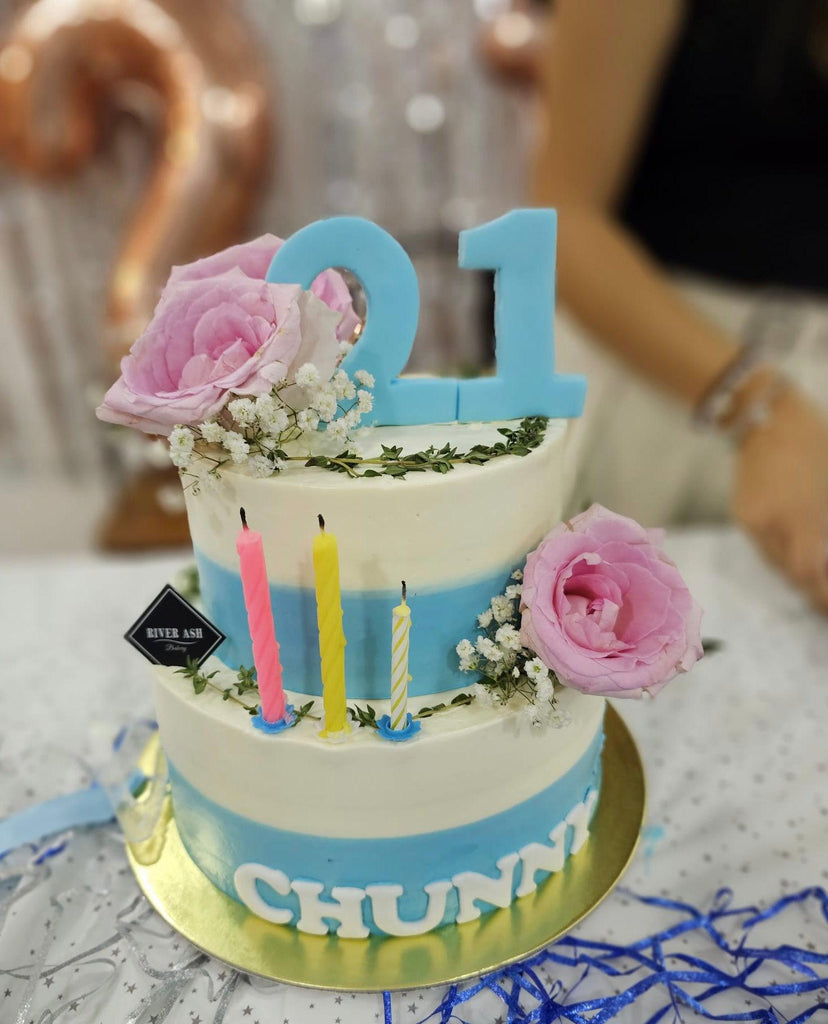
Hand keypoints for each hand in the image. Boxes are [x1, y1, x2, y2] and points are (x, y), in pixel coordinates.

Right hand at [732, 384, 827, 612]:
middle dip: (812, 591)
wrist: (769, 416)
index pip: (809, 574)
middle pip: (792, 574)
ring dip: (798, 575)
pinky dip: (783, 556)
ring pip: (777, 564)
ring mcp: (752, 521)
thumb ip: (826, 528)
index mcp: (799, 514)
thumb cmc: (816, 443)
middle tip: (827, 603)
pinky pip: (765, 547)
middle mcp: (770, 523)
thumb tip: (824, 559)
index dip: (821, 598)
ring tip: (817, 582)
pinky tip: (797, 552)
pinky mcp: (743, 516)